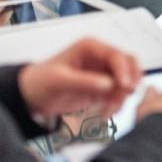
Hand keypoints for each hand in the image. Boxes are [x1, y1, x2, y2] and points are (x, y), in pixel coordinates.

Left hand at [18, 38, 142, 120]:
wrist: (31, 97)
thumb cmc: (41, 81)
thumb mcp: (60, 80)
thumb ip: (84, 81)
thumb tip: (109, 84)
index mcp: (90, 48)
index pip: (116, 55)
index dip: (124, 70)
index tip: (125, 86)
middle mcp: (100, 58)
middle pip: (128, 65)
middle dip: (130, 81)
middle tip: (125, 97)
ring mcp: (102, 74)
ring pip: (126, 81)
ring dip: (123, 96)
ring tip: (110, 111)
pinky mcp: (102, 89)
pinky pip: (118, 95)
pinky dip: (117, 104)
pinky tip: (107, 113)